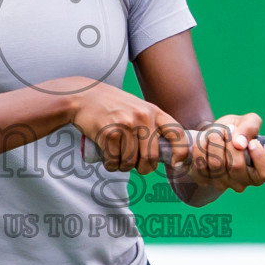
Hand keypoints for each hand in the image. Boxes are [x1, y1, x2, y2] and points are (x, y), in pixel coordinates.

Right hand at [65, 80, 185, 175]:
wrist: (83, 97)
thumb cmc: (113, 106)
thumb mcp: (138, 108)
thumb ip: (152, 125)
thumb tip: (168, 154)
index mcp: (154, 111)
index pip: (177, 133)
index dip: (181, 153)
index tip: (176, 164)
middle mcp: (143, 117)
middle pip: (150, 157)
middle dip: (143, 168)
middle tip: (136, 165)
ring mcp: (126, 125)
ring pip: (130, 162)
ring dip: (123, 166)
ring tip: (117, 157)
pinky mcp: (109, 133)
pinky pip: (114, 161)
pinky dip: (110, 165)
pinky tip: (107, 157)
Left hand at [182, 113, 264, 193]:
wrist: (212, 135)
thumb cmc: (235, 131)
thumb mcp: (247, 122)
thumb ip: (250, 128)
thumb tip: (240, 143)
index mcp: (259, 171)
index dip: (260, 157)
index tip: (253, 142)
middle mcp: (242, 182)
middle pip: (236, 166)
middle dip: (229, 140)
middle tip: (228, 129)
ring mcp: (223, 183)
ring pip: (216, 164)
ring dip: (214, 141)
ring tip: (215, 133)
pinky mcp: (204, 180)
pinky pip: (200, 164)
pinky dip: (200, 147)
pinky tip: (204, 141)